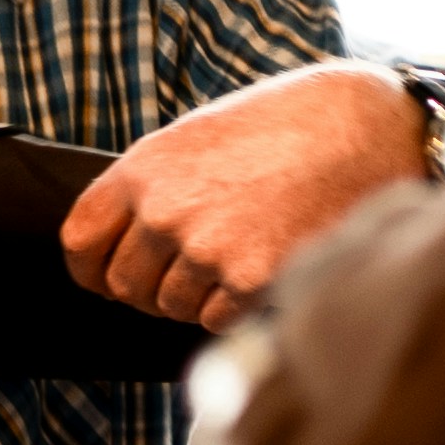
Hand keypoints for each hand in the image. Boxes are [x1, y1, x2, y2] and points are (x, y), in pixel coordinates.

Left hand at [65, 62, 435, 323]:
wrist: (365, 128)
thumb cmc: (285, 125)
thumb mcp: (200, 137)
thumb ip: (156, 186)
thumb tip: (130, 242)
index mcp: (143, 168)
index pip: (79, 242)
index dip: (92, 267)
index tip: (108, 275)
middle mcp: (165, 211)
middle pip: (125, 286)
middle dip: (150, 286)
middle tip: (189, 268)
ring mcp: (207, 249)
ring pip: (173, 307)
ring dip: (197, 295)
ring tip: (238, 254)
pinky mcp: (251, 281)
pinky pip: (216, 319)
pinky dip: (234, 306)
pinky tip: (263, 265)